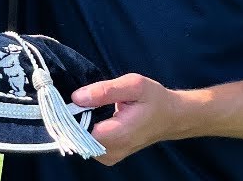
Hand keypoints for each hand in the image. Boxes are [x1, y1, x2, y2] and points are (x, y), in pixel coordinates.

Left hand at [72, 73, 186, 165]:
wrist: (170, 117)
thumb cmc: (154, 99)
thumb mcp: (133, 85)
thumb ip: (105, 91)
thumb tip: (76, 97)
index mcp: (119, 134)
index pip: (78, 131)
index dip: (71, 115)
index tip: (73, 99)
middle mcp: (112, 152)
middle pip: (77, 137)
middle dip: (75, 118)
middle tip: (83, 98)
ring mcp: (109, 157)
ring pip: (80, 141)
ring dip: (80, 123)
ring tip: (91, 106)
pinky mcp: (107, 157)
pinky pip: (87, 143)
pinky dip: (87, 130)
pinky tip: (95, 116)